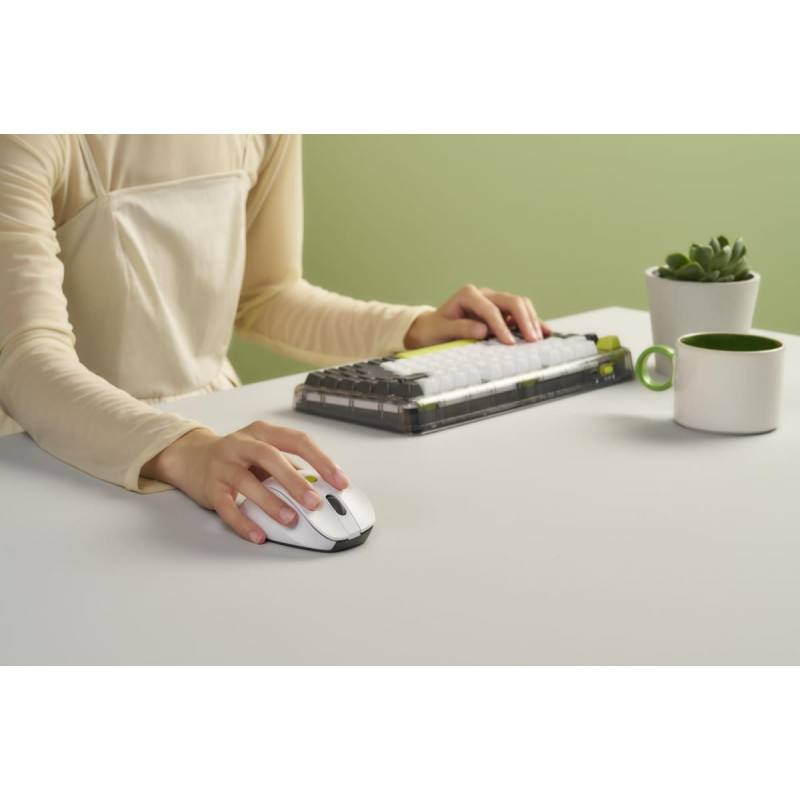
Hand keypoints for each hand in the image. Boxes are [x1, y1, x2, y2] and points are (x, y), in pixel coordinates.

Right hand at [141, 422, 348, 544]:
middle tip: (315, 503)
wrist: (191, 457)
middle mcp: (241, 444)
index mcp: (263, 432)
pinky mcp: (209, 487)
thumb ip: (290, 466)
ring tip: (290, 520)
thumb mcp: (264, 453)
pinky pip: (226, 506)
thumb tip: (322, 487)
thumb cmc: (237, 457)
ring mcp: (223, 464)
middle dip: (295, 481)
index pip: (297, 440)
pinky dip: (243, 522)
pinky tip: (259, 534)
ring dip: (271, 502)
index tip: (340, 481)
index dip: (321, 460)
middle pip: (270, 457)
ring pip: (246, 481)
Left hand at [403, 284, 551, 349]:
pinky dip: (532, 321)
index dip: (502, 326)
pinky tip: (544, 331)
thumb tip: (483, 330)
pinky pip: (520, 313)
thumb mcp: (441, 330)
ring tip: (538, 339)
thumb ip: (461, 329)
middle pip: (511, 301)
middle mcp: (483, 294)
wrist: (431, 328)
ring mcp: (493, 301)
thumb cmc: (435, 329)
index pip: (490, 309)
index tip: (510, 342)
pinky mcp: (500, 311)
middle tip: (532, 340)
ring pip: (519, 304)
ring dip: (531, 320)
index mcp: (468, 294)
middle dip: (524, 320)